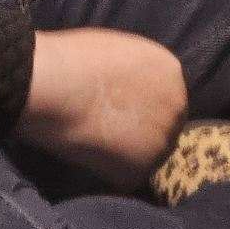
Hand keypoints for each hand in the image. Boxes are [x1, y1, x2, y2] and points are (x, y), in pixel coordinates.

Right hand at [15, 28, 186, 192]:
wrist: (52, 85)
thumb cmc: (69, 59)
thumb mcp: (117, 51)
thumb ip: (134, 72)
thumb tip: (127, 90)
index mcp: (170, 71)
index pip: (165, 97)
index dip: (141, 108)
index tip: (118, 111)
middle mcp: (177, 105)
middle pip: (165, 128)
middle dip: (141, 133)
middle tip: (107, 133)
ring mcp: (163, 139)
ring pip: (148, 155)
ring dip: (125, 155)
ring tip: (92, 143)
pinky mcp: (142, 168)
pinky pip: (126, 177)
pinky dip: (107, 173)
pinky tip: (86, 156)